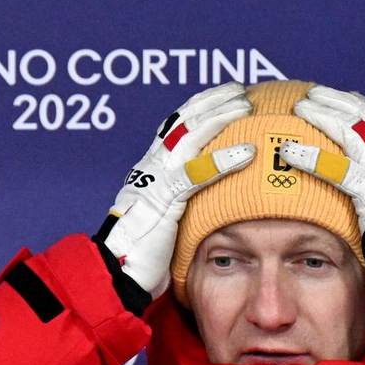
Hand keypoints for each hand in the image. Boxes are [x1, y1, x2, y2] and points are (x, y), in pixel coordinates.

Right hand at [98, 83, 254, 297]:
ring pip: (188, 137)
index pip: (175, 126)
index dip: (200, 107)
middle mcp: (149, 168)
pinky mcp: (162, 202)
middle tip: (240, 89)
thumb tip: (206, 197)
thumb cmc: (142, 254)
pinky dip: (222, 162)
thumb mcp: (164, 218)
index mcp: (149, 170)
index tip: (225, 93)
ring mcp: (154, 181)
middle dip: (212, 101)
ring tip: (245, 107)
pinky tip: (247, 153)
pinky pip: (194, 175)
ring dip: (219, 118)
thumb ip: (179, 201)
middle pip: (182, 121)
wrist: (116, 275)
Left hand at [279, 85, 364, 232]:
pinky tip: (289, 152)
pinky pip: (334, 169)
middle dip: (338, 100)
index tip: (349, 95)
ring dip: (323, 115)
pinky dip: (310, 158)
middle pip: (364, 115)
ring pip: (350, 130)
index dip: (364, 105)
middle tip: (315, 93)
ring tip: (301, 107)